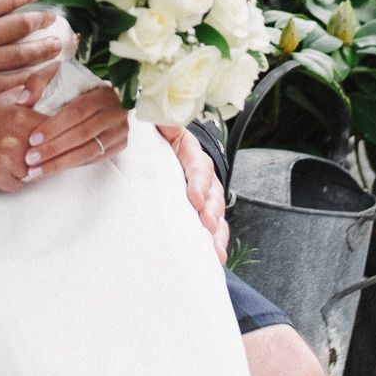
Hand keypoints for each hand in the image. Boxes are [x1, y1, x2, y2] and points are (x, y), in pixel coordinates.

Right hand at [0, 86, 46, 192]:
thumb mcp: (7, 99)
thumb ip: (32, 98)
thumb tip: (53, 93)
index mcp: (24, 117)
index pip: (54, 135)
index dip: (51, 141)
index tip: (46, 143)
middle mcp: (18, 138)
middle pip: (44, 157)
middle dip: (36, 157)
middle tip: (24, 153)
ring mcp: (7, 158)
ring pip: (31, 173)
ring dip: (22, 171)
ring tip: (7, 160)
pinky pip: (16, 185)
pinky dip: (9, 181)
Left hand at [23, 84, 129, 177]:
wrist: (105, 91)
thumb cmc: (77, 83)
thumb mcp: (59, 73)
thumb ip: (39, 82)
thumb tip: (23, 101)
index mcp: (102, 92)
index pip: (77, 112)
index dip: (54, 126)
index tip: (33, 139)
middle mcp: (116, 112)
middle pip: (82, 134)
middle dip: (54, 149)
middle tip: (30, 159)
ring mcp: (119, 130)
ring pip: (89, 151)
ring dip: (61, 163)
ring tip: (37, 170)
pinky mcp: (119, 144)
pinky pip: (95, 158)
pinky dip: (73, 165)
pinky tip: (53, 168)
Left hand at [160, 125, 228, 262]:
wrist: (161, 147)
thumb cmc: (158, 139)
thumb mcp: (160, 125)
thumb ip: (161, 121)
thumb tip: (162, 117)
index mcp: (190, 152)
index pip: (198, 165)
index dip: (198, 181)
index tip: (194, 198)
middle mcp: (203, 174)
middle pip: (213, 193)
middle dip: (211, 210)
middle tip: (206, 225)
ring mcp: (206, 194)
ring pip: (216, 213)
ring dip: (216, 232)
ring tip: (214, 250)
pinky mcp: (202, 212)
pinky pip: (214, 228)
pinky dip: (215, 243)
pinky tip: (215, 258)